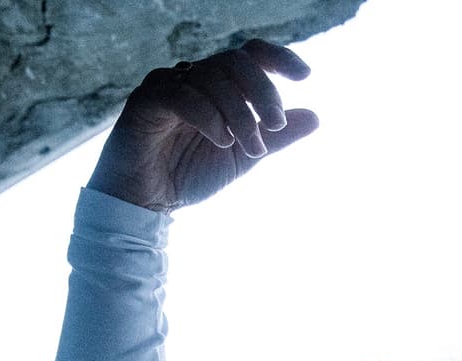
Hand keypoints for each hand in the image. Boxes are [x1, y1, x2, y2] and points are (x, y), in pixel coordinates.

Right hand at [87, 39, 318, 211]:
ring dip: (239, 113)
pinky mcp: (146, 102)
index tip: (305, 76)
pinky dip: (207, 116)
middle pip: (235, 62)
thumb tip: (315, 117)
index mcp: (216, 86)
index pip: (249, 54)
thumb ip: (275, 138)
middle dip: (263, 93)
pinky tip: (220, 140)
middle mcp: (192, 77)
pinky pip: (181, 95)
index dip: (278, 57)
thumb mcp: (243, 158)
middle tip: (276, 126)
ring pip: (212, 78)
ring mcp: (168, 85)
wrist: (146, 204)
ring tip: (249, 147)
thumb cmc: (189, 177)